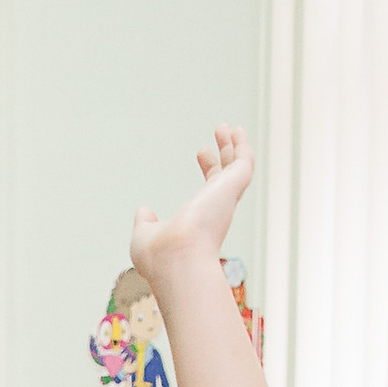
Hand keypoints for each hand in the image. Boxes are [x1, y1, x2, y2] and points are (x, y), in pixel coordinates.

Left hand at [129, 125, 255, 290]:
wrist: (177, 259)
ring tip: (227, 126)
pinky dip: (242, 147)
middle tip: (219, 134)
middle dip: (224, 155)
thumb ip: (145, 223)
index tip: (202, 152)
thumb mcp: (144, 236)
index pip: (210, 191)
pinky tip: (236, 130)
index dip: (208, 169)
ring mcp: (225, 200)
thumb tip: (144, 211)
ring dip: (233, 146)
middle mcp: (216, 211)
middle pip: (226, 177)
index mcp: (200, 221)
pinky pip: (243, 163)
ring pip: (237, 169)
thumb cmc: (160, 255)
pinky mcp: (232, 188)